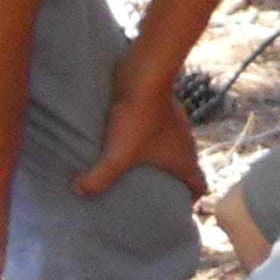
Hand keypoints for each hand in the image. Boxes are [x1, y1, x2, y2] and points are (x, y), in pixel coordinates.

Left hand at [75, 63, 202, 199]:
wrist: (143, 73)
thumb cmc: (137, 116)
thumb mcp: (117, 153)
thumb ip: (99, 177)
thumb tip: (79, 191)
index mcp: (183, 159)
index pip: (200, 185)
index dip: (191, 199)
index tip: (176, 206)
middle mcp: (186, 142)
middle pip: (187, 168)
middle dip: (173, 181)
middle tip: (152, 191)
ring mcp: (177, 123)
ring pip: (175, 148)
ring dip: (162, 158)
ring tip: (138, 167)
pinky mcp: (164, 108)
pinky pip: (163, 130)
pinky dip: (153, 138)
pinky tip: (130, 138)